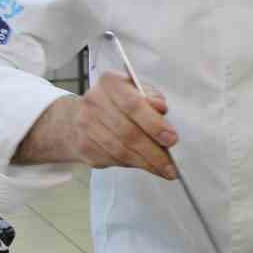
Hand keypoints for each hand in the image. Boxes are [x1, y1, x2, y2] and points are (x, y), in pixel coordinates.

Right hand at [20, 71, 176, 178]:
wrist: (81, 116)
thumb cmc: (119, 103)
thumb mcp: (138, 91)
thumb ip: (152, 98)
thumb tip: (161, 108)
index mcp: (111, 83)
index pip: (133, 105)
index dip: (154, 124)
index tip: (171, 139)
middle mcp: (94, 102)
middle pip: (128, 132)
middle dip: (153, 151)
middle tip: (171, 164)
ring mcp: (85, 125)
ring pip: (120, 150)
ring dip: (145, 163)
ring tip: (164, 169)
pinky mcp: (84, 146)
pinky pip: (113, 160)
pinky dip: (133, 165)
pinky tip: (147, 166)